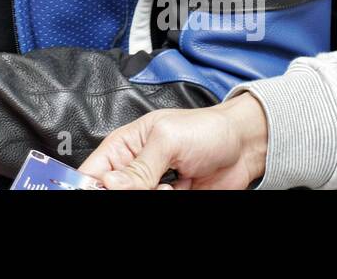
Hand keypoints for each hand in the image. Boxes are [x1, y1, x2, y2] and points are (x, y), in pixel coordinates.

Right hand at [78, 93, 269, 189]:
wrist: (244, 147)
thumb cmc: (205, 129)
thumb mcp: (167, 141)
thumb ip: (139, 166)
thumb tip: (110, 183)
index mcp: (123, 146)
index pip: (93, 172)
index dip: (93, 185)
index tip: (111, 187)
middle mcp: (133, 169)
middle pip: (113, 192)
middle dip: (132, 191)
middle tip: (153, 184)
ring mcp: (151, 187)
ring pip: (136, 202)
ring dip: (155, 196)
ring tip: (171, 185)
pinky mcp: (169, 198)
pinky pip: (158, 207)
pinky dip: (168, 200)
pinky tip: (181, 189)